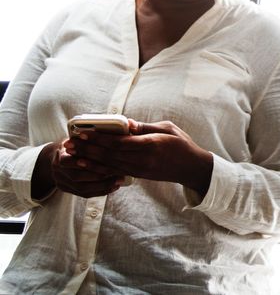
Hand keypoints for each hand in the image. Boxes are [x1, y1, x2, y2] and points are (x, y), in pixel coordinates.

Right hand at [34, 139, 124, 198]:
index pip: (69, 160)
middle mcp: (58, 170)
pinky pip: (84, 194)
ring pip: (82, 188)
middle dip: (99, 175)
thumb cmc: (74, 144)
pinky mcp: (67, 190)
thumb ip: (89, 137)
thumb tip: (118, 127)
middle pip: (77, 176)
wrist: (57, 156)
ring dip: (102, 185)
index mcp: (59, 155)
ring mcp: (61, 182)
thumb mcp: (77, 137)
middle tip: (118, 172)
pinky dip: (100, 191)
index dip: (86, 161)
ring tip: (119, 180)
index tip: (107, 160)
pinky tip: (113, 187)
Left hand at [67, 121, 213, 195]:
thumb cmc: (182, 144)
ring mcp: (139, 169)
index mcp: (150, 145)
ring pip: (108, 165)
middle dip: (87, 149)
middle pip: (109, 155)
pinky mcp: (137, 175)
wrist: (191, 168)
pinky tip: (86, 165)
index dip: (99, 138)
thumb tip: (126, 124)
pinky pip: (114, 172)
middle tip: (69, 143)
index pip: (119, 142)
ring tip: (71, 155)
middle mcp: (142, 160)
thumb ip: (146, 127)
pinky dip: (98, 169)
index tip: (83, 132)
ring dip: (88, 160)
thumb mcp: (168, 128)